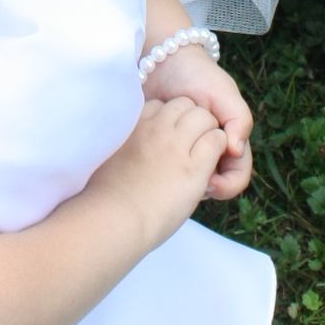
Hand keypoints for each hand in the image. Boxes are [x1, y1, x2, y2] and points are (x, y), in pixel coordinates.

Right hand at [91, 96, 226, 245]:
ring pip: (205, 118)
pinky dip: (217, 149)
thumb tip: (128, 148)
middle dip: (192, 119)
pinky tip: (209, 165)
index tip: (167, 138)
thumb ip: (123, 145)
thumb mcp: (108, 159)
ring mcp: (176, 146)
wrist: (115, 221)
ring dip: (208, 132)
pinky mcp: (193, 167)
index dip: (168, 119)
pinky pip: (216, 141)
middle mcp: (156, 129)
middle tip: (191, 143)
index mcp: (134, 125)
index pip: (160, 104)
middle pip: (185, 104)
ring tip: (203, 153)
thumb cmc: (106, 198)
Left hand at [142, 47, 253, 198]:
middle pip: (214, 184)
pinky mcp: (161, 149)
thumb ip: (238, 120)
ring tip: (170, 178)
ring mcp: (184, 151)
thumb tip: (236, 151)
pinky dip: (164, 172)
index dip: (227, 185)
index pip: (236, 176)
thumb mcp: (223, 93)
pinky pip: (166, 170)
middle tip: (187, 186)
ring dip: (184, 185)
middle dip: (203, 188)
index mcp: (228, 140)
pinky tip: (155, 167)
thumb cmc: (197, 74)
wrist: (161, 60)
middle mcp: (208, 149)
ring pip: (191, 183)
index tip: (209, 183)